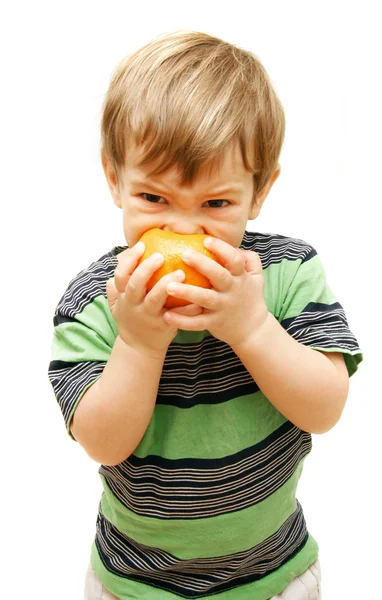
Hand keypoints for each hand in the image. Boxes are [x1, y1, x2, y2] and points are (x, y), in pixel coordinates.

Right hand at [106, 242, 201, 357]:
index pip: (121, 275)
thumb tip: (118, 259)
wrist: (139, 348)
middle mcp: (134, 305)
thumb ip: (117, 284)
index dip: (129, 260)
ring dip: (165, 285)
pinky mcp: (163, 327)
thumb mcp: (118, 304)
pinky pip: (176, 316)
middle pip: (136, 284)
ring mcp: (148, 316)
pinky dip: (187, 308)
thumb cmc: (133, 318)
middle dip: (146, 269)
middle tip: (160, 255)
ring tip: (180, 273)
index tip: (141, 246)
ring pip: (154, 300)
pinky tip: (198, 299)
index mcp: (124, 296)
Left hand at [162, 237, 268, 347]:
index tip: (206, 240)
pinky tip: (166, 315)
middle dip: (202, 264)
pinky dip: (182, 321)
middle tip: (184, 254)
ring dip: (186, 292)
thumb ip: (250, 259)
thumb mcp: (257, 277)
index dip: (222, 249)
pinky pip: (196, 323)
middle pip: (218, 276)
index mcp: (240, 277)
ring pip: (204, 299)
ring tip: (168, 286)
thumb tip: (236, 245)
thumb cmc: (250, 297)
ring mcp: (222, 308)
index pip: (234, 260)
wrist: (253, 330)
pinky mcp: (214, 323)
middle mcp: (232, 291)